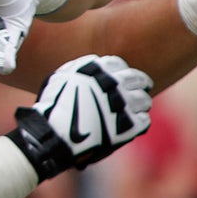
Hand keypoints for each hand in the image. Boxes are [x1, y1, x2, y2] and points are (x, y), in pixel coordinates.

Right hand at [7, 54, 151, 180]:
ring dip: (139, 104)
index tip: (120, 77)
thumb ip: (80, 69)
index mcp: (96, 69)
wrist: (55, 134)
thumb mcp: (61, 77)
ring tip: (132, 110)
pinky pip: (144, 120)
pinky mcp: (130, 125)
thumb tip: (94, 64)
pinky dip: (138, 121)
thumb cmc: (52, 106)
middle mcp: (114, 83)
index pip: (118, 63)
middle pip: (136, 78)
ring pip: (144, 99)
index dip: (119, 70)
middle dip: (138, 83)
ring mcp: (124, 104)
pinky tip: (129, 124)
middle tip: (138, 90)